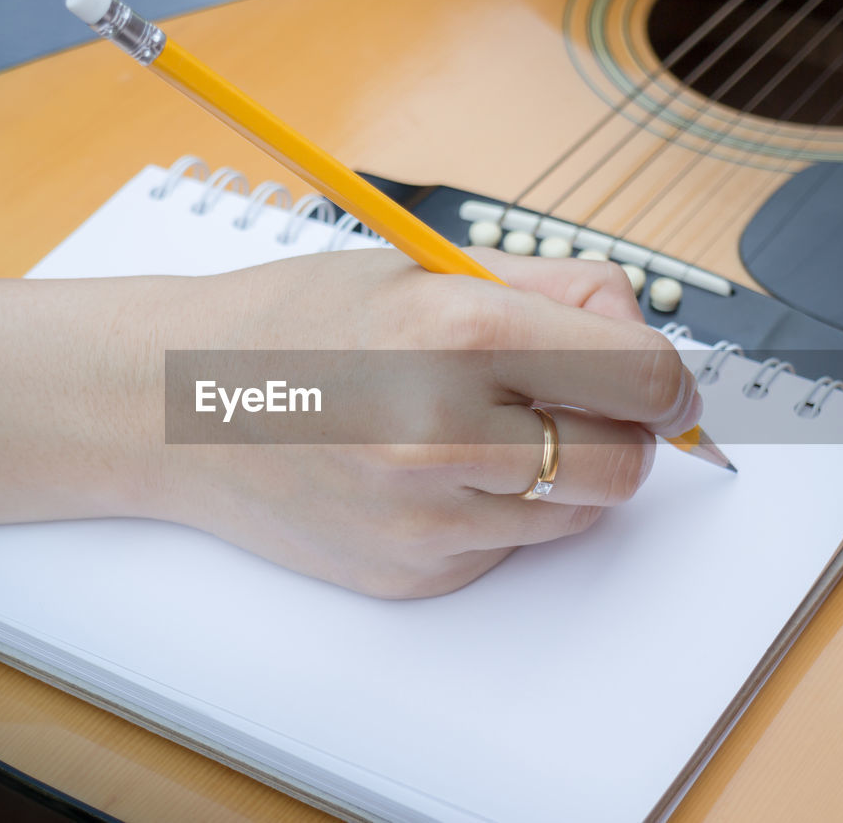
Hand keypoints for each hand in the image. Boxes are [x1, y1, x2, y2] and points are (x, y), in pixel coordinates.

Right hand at [132, 248, 700, 597]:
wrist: (175, 404)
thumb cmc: (294, 324)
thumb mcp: (423, 269)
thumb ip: (553, 290)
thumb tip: (642, 335)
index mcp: (455, 330)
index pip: (640, 374)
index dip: (666, 376)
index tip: (658, 378)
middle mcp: (441, 432)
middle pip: (626, 461)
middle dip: (623, 432)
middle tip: (580, 406)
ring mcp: (422, 517)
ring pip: (577, 513)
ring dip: (563, 473)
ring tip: (488, 431)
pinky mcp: (408, 573)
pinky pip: (508, 548)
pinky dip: (498, 511)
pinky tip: (429, 473)